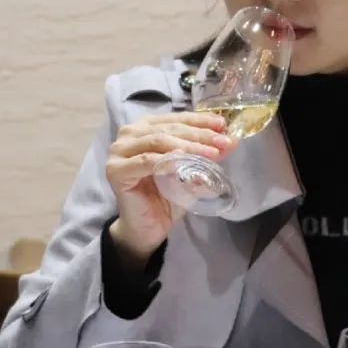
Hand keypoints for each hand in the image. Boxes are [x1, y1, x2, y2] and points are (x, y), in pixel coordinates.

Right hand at [105, 112, 236, 267]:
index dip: (200, 120)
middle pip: (169, 129)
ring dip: (188, 146)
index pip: (176, 119)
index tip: (223, 125)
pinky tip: (182, 160)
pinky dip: (166, 159)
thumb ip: (206, 155)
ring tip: (211, 154)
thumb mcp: (192, 171)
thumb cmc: (167, 196)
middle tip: (222, 142)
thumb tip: (232, 141)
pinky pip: (145, 161)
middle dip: (199, 135)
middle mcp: (129, 134)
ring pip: (158, 141)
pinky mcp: (116, 170)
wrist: (149, 228)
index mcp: (145, 128)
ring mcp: (119, 152)